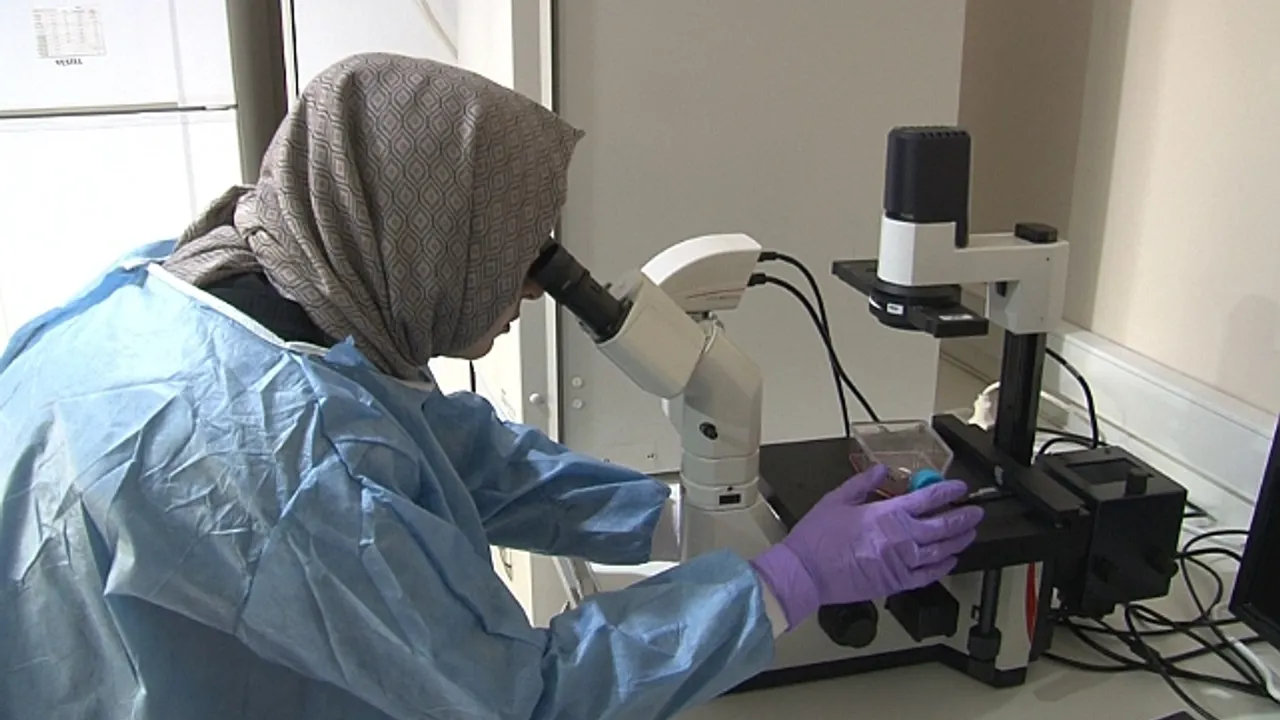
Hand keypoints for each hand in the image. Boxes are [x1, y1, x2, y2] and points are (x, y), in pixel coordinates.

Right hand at [750, 465, 982, 628]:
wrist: (806, 573)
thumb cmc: (817, 539)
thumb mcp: (836, 500)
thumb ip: (862, 483)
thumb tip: (880, 469)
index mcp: (887, 514)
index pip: (929, 498)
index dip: (949, 491)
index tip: (959, 488)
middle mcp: (901, 538)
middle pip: (944, 525)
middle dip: (964, 516)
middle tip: (975, 512)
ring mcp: (902, 562)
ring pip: (942, 551)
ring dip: (959, 541)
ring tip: (969, 534)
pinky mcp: (896, 583)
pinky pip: (928, 575)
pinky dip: (943, 567)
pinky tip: (950, 561)